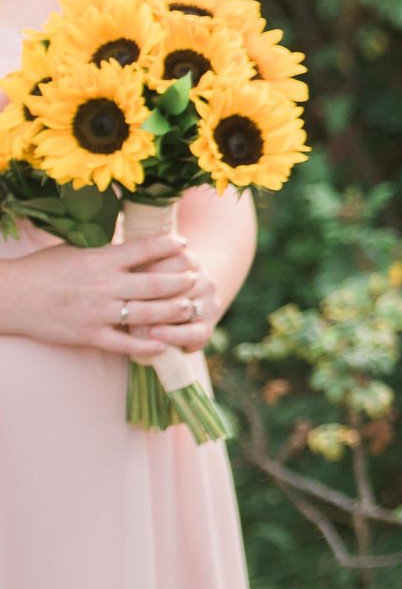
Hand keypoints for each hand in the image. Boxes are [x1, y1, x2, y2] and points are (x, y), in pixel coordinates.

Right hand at [0, 234, 213, 358]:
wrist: (9, 296)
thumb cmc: (43, 269)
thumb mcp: (74, 250)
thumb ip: (105, 250)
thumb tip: (134, 244)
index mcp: (100, 260)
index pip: (144, 249)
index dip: (169, 245)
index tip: (185, 243)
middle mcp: (103, 285)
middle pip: (154, 283)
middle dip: (181, 282)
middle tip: (195, 279)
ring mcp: (97, 312)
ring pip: (146, 314)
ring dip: (173, 311)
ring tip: (189, 307)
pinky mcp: (87, 335)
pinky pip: (123, 344)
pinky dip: (145, 345)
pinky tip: (163, 344)